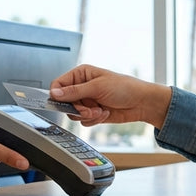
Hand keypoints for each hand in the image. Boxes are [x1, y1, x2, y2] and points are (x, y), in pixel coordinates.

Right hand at [49, 64, 172, 127]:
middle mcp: (82, 87)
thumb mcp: (97, 87)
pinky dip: (94, 120)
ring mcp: (87, 101)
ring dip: (87, 115)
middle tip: (89, 109)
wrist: (141, 103)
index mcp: (81, 74)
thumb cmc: (125, 88)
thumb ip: (74, 91)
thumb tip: (54, 93)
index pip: (58, 84)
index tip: (63, 104)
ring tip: (100, 110)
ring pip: (74, 114)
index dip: (58, 96)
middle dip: (78, 108)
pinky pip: (83, 121)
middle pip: (65, 102)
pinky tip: (105, 113)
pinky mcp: (92, 113)